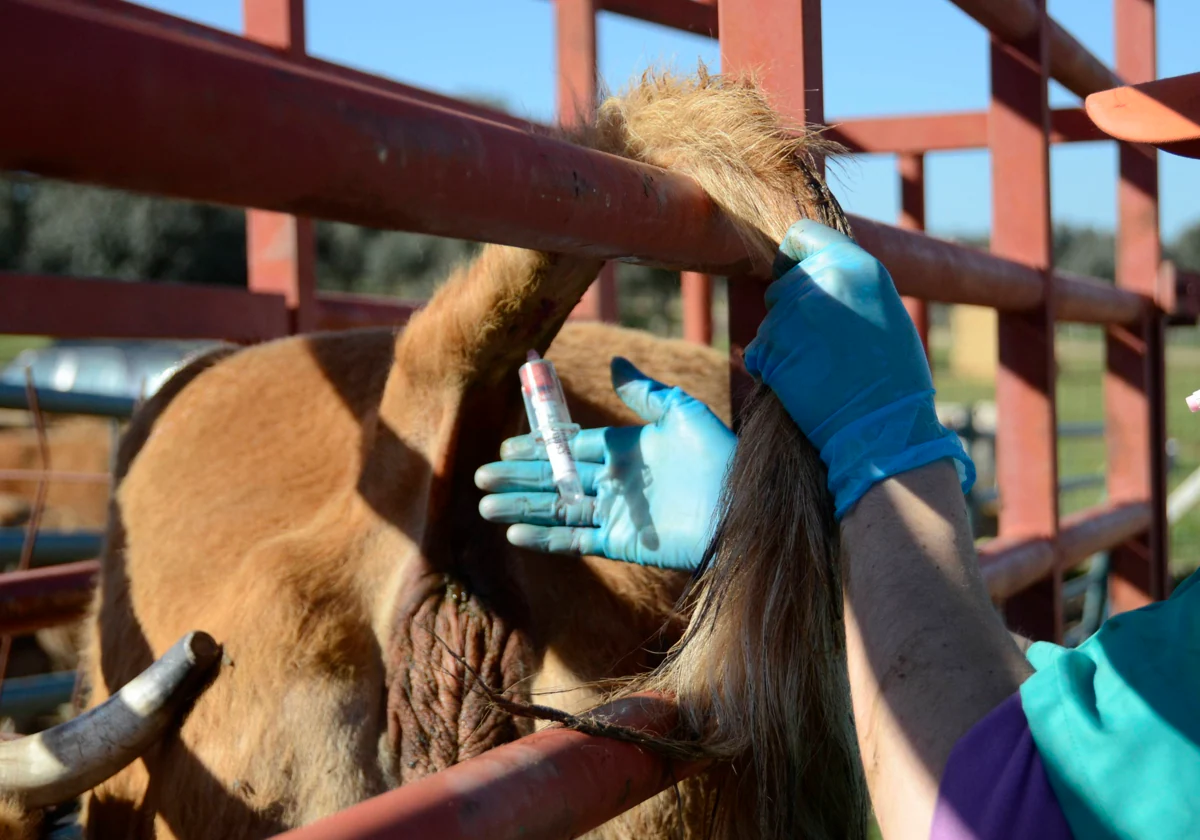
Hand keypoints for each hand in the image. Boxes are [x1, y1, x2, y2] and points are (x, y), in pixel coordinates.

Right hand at [474, 357, 735, 570]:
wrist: (743, 508)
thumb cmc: (719, 457)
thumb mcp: (681, 413)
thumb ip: (643, 392)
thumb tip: (614, 362)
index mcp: (626, 449)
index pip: (571, 446)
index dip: (538, 446)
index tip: (505, 444)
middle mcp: (615, 482)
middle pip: (556, 478)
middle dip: (518, 476)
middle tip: (480, 476)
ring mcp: (616, 514)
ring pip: (557, 508)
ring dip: (521, 506)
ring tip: (484, 506)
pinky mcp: (621, 542)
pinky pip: (575, 539)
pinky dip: (545, 536)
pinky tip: (515, 532)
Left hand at [745, 219, 973, 517]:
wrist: (884, 428)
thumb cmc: (893, 376)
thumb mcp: (884, 309)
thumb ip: (847, 282)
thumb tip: (811, 268)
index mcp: (855, 266)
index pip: (800, 236)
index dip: (793, 258)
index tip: (795, 275)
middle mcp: (821, 284)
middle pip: (782, 285)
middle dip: (793, 311)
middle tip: (823, 344)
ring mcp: (792, 319)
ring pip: (769, 322)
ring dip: (783, 342)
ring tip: (820, 368)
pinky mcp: (772, 353)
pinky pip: (759, 353)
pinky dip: (772, 368)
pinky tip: (802, 384)